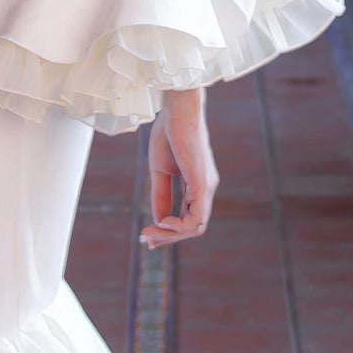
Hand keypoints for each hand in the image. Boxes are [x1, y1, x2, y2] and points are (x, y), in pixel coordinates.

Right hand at [142, 88, 217, 247]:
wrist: (178, 111)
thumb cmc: (169, 134)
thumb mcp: (160, 171)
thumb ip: (161, 195)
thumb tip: (158, 221)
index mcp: (196, 185)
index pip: (187, 217)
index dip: (167, 231)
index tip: (146, 235)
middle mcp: (205, 189)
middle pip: (192, 227)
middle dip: (168, 237)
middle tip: (146, 241)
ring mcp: (206, 187)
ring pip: (195, 226)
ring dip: (171, 235)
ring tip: (150, 232)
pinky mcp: (202, 183)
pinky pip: (196, 217)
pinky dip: (178, 226)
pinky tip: (162, 221)